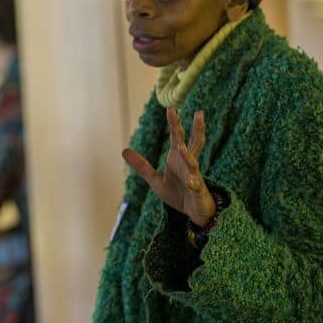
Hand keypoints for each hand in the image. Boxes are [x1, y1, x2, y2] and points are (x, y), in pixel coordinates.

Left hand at [122, 107, 215, 225]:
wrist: (192, 213)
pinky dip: (193, 184)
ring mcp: (195, 177)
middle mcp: (189, 164)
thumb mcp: (155, 180)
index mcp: (178, 158)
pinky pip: (196, 186)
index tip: (171, 109)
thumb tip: (124, 150)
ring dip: (188, 157)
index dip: (175, 123)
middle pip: (193, 143)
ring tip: (182, 148)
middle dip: (196, 129)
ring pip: (194, 164)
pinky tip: (191, 182)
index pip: (178, 137)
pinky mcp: (198, 191)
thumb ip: (142, 166)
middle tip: (198, 113)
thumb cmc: (177, 193)